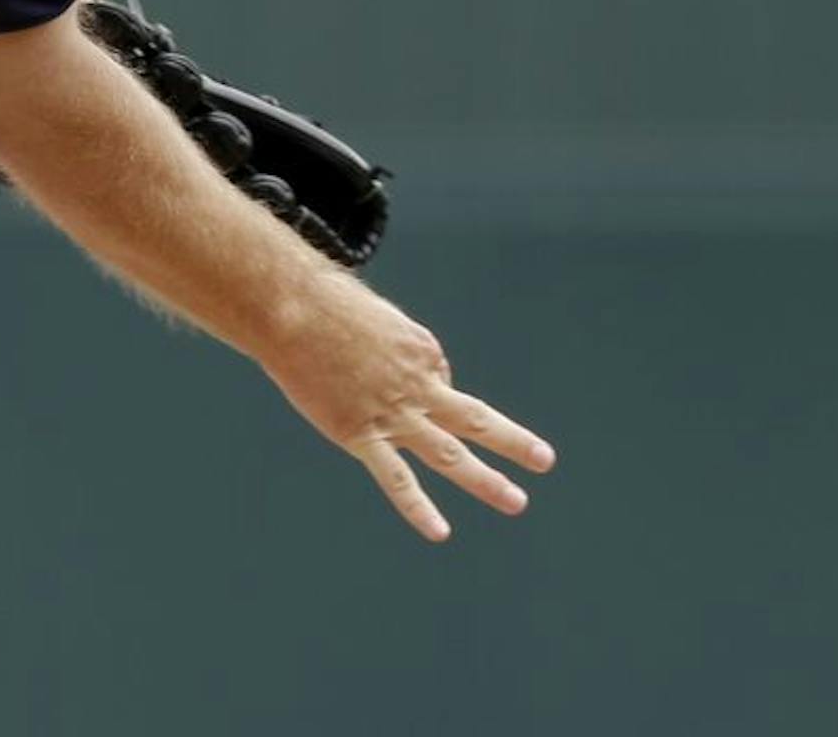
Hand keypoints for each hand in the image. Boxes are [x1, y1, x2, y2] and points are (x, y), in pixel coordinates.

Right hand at [259, 275, 554, 540]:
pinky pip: (397, 478)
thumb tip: (384, 377)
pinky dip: (419, 507)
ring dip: (485, 478)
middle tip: (544, 461)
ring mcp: (393, 413)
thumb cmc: (323, 306)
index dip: (419, 388)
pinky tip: (440, 531)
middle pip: (474, 419)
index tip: (386, 379)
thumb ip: (388, 348)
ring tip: (516, 501)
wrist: (292, 311)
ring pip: (449, 453)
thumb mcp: (373, 318)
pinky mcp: (361, 435)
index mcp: (423, 351)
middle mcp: (419, 385)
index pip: (437, 381)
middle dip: (512, 441)